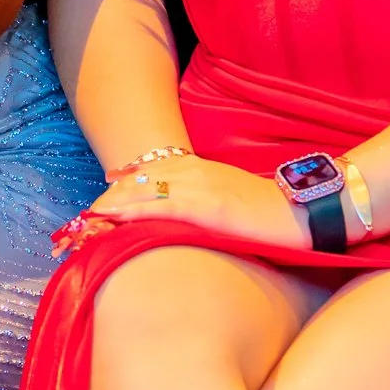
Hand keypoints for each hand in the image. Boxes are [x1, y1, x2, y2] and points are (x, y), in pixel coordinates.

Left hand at [87, 153, 307, 248]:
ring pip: (143, 191)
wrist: (306, 211)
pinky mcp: (207, 206)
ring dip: (111, 206)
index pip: (149, 172)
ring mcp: (199, 187)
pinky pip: (161, 207)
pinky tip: (111, 219)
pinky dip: (132, 212)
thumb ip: (202, 202)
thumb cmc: (270, 212)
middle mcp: (194, 171)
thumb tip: (181, 219)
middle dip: (109, 198)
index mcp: (198, 168)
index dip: (121, 187)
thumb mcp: (230, 199)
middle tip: (83, 218)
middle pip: (138, 180)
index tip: (99, 200)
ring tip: (86, 221)